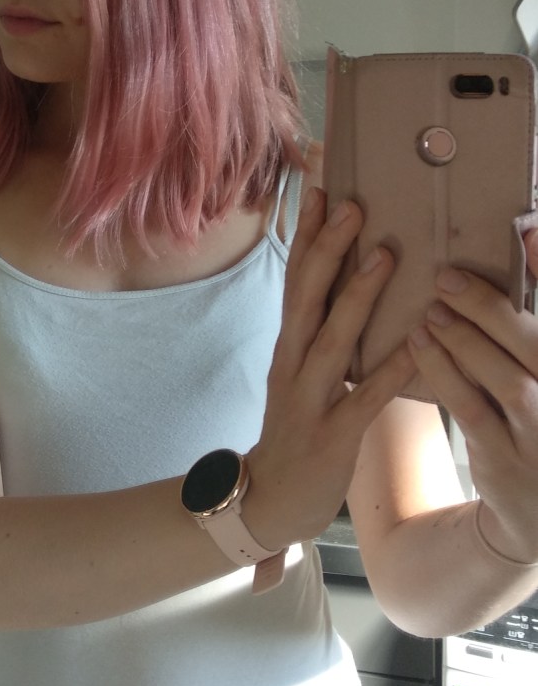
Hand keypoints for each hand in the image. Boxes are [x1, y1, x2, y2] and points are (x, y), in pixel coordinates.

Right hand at [245, 190, 416, 548]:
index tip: (318, 186)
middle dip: (326, 248)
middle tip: (352, 203)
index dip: (305, 232)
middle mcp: (291, 362)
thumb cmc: (294, 427)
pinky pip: (363, 397)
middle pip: (305, 297)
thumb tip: (348, 283)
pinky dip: (389, 369)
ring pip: (331, 339)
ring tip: (385, 255)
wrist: (269, 499)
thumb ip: (318, 330)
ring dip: (356, 295)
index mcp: (287, 343)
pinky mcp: (331, 434)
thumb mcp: (297, 371)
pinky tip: (415, 343)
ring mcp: (307, 398)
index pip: (294, 277)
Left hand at [407, 239, 537, 563]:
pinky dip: (446, 375)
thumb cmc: (535, 417)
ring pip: (508, 381)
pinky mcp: (508, 460)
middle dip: (491, 307)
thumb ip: (521, 321)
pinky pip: (474, 412)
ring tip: (430, 310)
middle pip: (537, 345)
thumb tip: (520, 236)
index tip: (527, 230)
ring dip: (465, 341)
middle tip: (446, 275)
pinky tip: (419, 345)